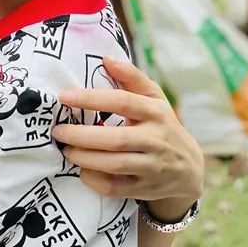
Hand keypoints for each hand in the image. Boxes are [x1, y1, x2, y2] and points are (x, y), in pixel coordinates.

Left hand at [53, 56, 202, 212]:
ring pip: (115, 165)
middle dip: (82, 135)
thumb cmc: (161, 126)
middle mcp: (156, 140)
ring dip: (85, 158)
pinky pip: (116, 187)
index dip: (91, 99)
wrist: (188, 170)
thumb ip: (131, 78)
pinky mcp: (145, 188)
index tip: (64, 97)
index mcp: (156, 113)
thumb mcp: (154, 99)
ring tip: (66, 150)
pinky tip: (82, 170)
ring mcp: (152, 166)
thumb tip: (106, 58)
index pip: (123, 102)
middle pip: (116, 139)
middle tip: (58, 131)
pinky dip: (95, 180)